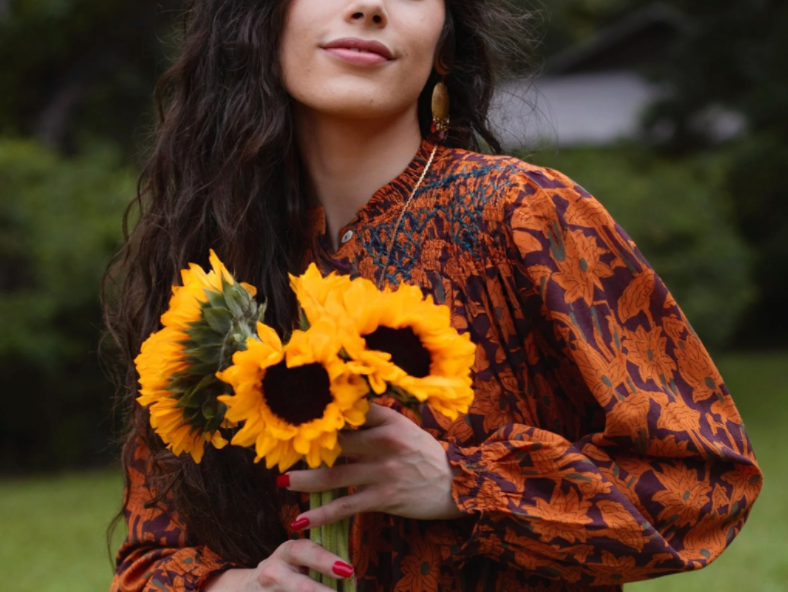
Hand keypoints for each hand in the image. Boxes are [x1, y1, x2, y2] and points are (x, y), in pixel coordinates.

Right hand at [202, 539, 354, 590]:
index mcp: (286, 553)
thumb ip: (318, 562)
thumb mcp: (296, 559)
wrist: (248, 589)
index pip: (304, 551)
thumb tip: (350, 574)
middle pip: (302, 588)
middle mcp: (274, 572)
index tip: (348, 571)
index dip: (325, 560)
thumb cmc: (285, 570)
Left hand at [281, 403, 463, 530]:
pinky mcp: (383, 497)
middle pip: (336, 441)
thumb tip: (341, 417)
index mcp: (389, 420)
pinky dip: (320, 514)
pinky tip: (300, 521)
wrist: (457, 485)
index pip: (350, 410)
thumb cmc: (426, 455)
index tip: (298, 413)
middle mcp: (384, 441)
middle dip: (306, 447)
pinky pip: (345, 506)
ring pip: (334, 474)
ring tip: (281, 482)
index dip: (322, 411)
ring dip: (304, 480)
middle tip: (280, 449)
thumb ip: (375, 422)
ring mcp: (383, 471)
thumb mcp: (405, 429)